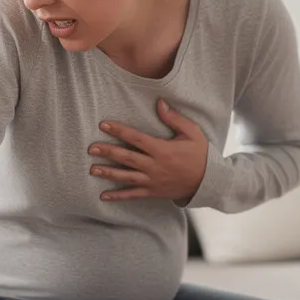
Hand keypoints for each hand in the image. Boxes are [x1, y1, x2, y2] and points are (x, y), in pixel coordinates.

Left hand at [90, 99, 207, 202]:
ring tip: (92, 170)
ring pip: (126, 177)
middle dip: (108, 152)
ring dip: (109, 173)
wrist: (208, 182)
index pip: (136, 138)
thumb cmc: (200, 154)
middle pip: (127, 158)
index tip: (103, 125)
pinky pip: (133, 194)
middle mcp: (154, 166)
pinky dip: (118, 196)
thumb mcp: (192, 132)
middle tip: (91, 149)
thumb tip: (159, 102)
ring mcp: (153, 180)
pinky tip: (104, 196)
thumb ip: (174, 118)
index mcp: (162, 149)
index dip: (119, 131)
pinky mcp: (153, 192)